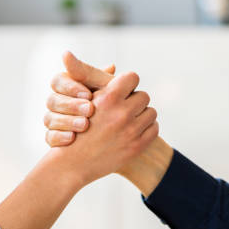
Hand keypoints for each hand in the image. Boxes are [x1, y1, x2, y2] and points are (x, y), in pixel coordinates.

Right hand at [44, 53, 115, 146]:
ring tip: (85, 125)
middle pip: (52, 100)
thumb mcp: (106, 89)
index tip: (88, 94)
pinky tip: (72, 138)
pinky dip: (60, 136)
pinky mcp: (54, 138)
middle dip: (71, 105)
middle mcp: (58, 102)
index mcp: (67, 86)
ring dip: (67, 121)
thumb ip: (95, 76)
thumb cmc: (114, 104)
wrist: (119, 131)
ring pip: (49, 119)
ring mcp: (54, 121)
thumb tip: (93, 61)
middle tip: (90, 110)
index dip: (71, 87)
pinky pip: (50, 137)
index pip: (58, 81)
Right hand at [48, 52, 158, 184]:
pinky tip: (135, 130)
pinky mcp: (137, 147)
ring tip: (130, 120)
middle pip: (144, 96)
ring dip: (142, 115)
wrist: (74, 163)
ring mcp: (131, 132)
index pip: (133, 78)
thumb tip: (113, 66)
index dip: (128, 83)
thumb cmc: (77, 127)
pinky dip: (147, 128)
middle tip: (126, 107)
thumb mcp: (82, 101)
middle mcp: (121, 114)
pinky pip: (154, 129)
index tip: (123, 90)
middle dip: (135, 101)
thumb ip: (97, 81)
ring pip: (151, 112)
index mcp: (108, 98)